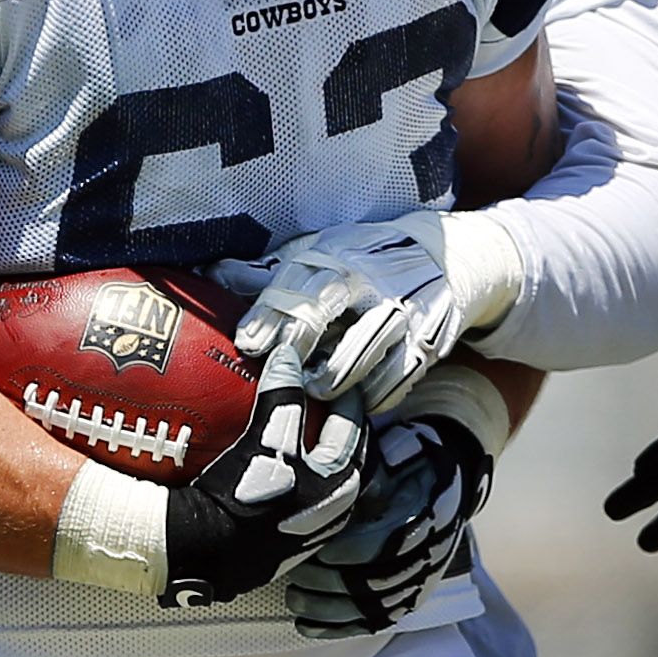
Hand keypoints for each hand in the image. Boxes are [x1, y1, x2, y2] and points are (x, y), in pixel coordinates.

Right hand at [160, 382, 367, 607]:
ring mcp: (314, 526)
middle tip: (320, 394)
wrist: (205, 551)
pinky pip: (303, 493)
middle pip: (344, 451)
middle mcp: (337, 508)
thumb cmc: (241, 497)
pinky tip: (280, 462)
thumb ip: (283, 396)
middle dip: (335, 422)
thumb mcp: (267, 441)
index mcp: (342, 482)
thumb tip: (288, 354)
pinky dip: (298, 472)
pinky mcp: (290, 537)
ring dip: (318, 449)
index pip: (351, 424)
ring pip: (326, 475)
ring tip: (302, 424)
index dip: (341, 393)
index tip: (328, 371)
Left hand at [229, 210, 518, 413]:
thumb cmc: (365, 258)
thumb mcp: (320, 252)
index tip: (248, 341)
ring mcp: (401, 313)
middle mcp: (368, 281)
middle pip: (327, 314)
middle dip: (298, 344)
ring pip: (362, 354)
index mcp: (336, 257)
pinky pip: (397, 380)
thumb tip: (208, 277)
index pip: (297, 284)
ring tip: (315, 391)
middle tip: (276, 372)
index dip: (271, 313)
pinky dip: (374, 397)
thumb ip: (266, 272)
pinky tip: (356, 404)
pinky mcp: (428, 342)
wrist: (449, 256)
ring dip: (334, 378)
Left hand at [286, 407, 492, 636]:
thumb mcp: (398, 452)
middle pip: (378, 582)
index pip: (388, 543)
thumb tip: (336, 470)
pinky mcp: (411, 600)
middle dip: (329, 583)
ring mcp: (423, 582)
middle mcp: (432, 554)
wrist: (445, 485)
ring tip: (293, 597)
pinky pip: (375, 624)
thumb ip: (368, 467)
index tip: (314, 547)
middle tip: (294, 574)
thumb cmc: (410, 463)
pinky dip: (339, 628)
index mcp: (430, 515)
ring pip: (374, 610)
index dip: (348, 551)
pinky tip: (305, 624)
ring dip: (328, 609)